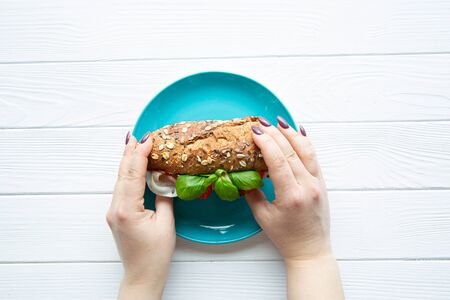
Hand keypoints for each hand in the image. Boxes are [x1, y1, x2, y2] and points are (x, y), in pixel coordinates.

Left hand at [106, 132, 175, 299]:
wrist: (142, 275)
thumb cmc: (155, 255)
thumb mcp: (166, 223)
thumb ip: (164, 197)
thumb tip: (165, 177)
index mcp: (127, 209)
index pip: (134, 174)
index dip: (140, 154)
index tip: (148, 138)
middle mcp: (116, 208)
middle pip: (123, 173)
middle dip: (130, 152)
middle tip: (138, 134)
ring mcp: (113, 211)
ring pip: (120, 179)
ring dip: (128, 161)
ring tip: (134, 144)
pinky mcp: (116, 214)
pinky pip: (121, 188)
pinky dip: (128, 174)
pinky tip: (133, 166)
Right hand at [247, 117, 330, 260]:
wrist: (310, 249)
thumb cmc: (286, 237)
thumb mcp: (262, 217)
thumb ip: (252, 193)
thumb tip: (243, 174)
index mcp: (291, 196)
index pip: (278, 161)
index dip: (266, 143)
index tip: (255, 131)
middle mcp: (307, 186)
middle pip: (291, 152)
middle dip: (275, 134)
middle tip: (261, 122)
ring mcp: (317, 183)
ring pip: (306, 150)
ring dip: (291, 134)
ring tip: (279, 122)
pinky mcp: (322, 183)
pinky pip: (314, 157)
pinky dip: (305, 143)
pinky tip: (298, 132)